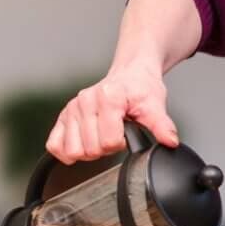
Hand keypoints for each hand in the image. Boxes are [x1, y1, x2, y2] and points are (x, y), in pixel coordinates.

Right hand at [46, 61, 178, 163]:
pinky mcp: (63, 115)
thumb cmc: (141, 88)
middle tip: (115, 134)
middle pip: (91, 149)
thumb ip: (162, 125)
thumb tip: (170, 141)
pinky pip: (54, 145)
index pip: (109, 142)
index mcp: (108, 98)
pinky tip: (83, 143)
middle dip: (106, 149)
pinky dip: (68, 151)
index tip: (126, 133)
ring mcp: (72, 108)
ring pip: (73, 151)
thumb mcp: (155, 104)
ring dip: (89, 151)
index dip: (120, 144)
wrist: (131, 74)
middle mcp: (85, 101)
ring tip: (101, 137)